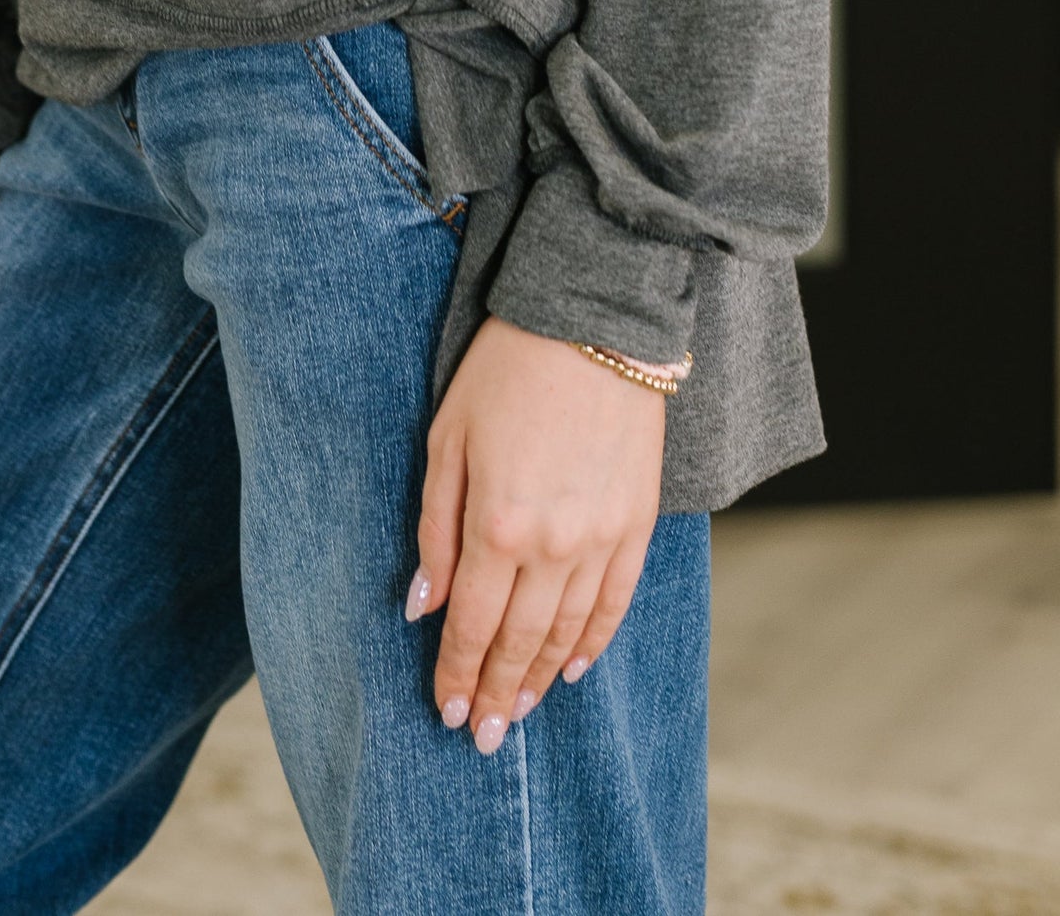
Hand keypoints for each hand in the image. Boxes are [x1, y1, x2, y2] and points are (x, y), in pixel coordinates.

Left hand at [410, 316, 665, 749]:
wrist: (593, 320)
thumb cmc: (505, 370)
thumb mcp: (447, 438)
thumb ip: (434, 527)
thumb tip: (422, 605)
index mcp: (495, 524)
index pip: (470, 625)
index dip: (458, 674)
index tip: (448, 713)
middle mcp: (552, 545)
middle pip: (519, 642)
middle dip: (498, 694)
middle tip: (484, 738)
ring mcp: (602, 538)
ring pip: (568, 634)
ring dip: (541, 680)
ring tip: (521, 712)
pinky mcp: (638, 523)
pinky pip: (615, 602)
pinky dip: (594, 642)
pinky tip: (574, 668)